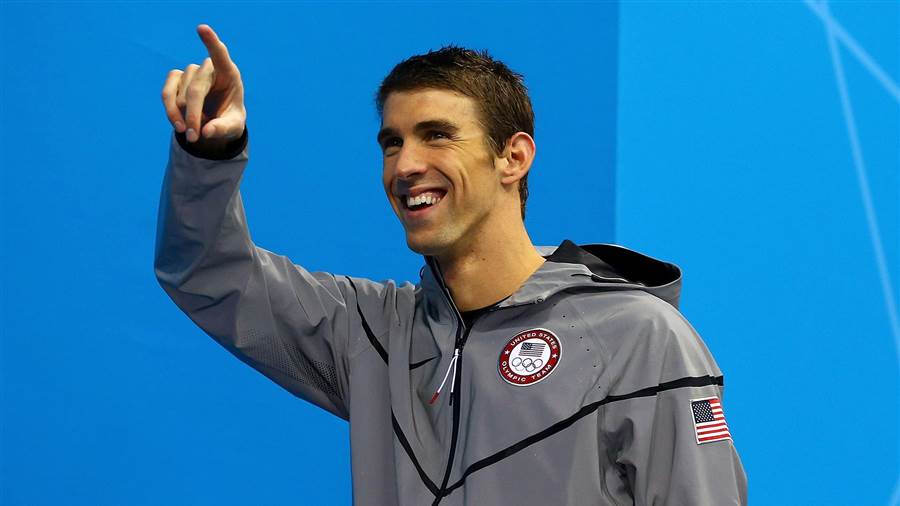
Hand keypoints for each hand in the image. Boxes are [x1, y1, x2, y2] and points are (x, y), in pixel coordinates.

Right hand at [161, 24, 245, 143]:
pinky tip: (179, 124)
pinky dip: (171, 112)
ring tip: (195, 131)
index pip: (220, 54)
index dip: (210, 42)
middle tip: (194, 137)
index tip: (201, 28)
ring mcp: (190, 72)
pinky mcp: (176, 79)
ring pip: (180, 96)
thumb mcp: (234, 128)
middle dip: (193, 115)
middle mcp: (209, 69)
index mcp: (229, 74)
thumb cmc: (229, 120)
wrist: (217, 121)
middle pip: (196, 90)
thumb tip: (206, 132)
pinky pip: (166, 94)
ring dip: (185, 118)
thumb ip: (223, 129)